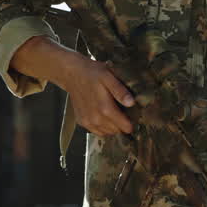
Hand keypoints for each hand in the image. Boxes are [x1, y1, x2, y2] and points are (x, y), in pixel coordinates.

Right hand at [11, 36, 134, 135]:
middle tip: (123, 111)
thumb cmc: (92, 73)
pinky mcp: (82, 122)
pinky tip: (103, 114)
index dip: (131, 123)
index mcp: (105, 108)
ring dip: (113, 126)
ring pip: (107, 133)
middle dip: (122, 123)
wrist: (72, 74)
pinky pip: (97, 131)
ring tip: (113, 112)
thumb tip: (132, 103)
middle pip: (117, 131)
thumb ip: (120, 91)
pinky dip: (103, 126)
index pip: (125, 127)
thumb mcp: (109, 77)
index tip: (134, 116)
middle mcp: (95, 118)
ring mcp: (87, 122)